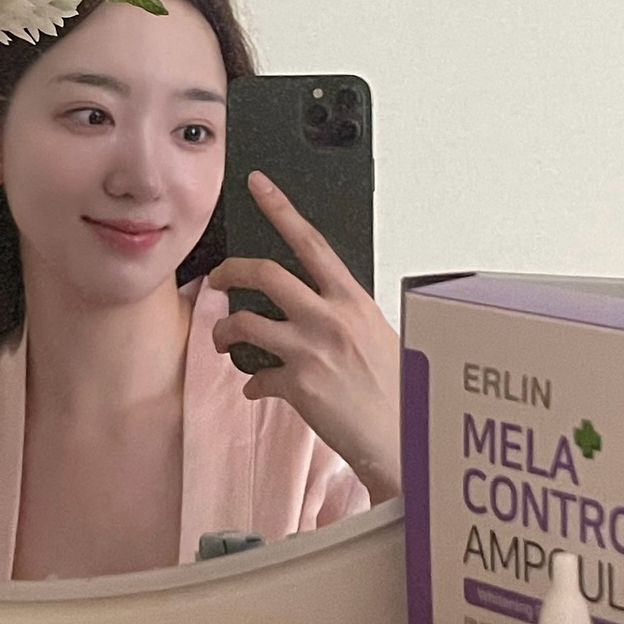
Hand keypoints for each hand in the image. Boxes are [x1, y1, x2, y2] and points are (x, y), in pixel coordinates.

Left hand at [207, 171, 399, 499]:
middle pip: (264, 273)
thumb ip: (344, 315)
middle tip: (217, 278)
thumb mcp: (378, 335)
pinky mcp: (298, 386)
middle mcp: (329, 318)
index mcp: (352, 300)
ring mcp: (311, 350)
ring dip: (224, 331)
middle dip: (230, 272)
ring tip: (223, 340)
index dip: (280, 208)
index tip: (258, 184)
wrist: (405, 439)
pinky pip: (256, 377)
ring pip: (245, 323)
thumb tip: (317, 309)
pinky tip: (258, 389)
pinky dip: (252, 383)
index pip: (310, 242)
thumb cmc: (400, 391)